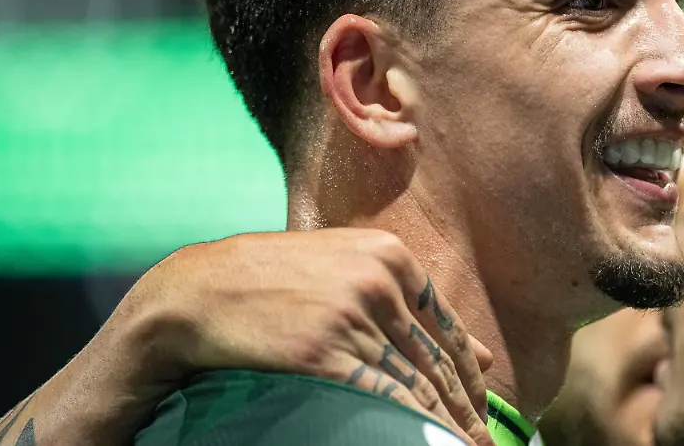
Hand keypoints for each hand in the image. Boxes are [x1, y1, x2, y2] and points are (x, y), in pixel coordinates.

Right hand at [116, 229, 495, 445]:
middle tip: (483, 439)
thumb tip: (483, 353)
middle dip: (465, 407)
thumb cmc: (273, 278)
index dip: (470, 374)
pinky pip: (382, 396)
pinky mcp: (322, 351)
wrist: (200, 291)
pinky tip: (421, 440)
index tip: (482, 405)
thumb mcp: (348, 268)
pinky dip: (409, 424)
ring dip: (443, 423)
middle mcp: (378, 281)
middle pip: (436, 359)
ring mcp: (351, 315)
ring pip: (414, 383)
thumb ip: (411, 301)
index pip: (448, 327)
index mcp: (390, 256)